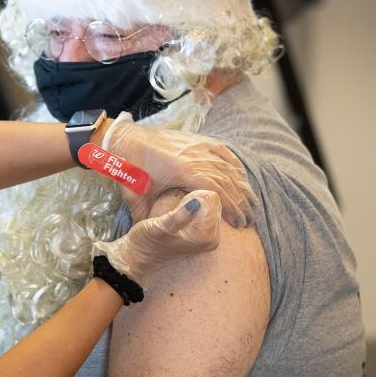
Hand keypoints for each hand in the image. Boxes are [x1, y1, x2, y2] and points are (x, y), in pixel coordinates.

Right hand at [92, 190, 220, 280]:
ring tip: (175, 210)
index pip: (212, 199)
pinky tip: (178, 214)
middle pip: (212, 202)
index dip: (193, 195)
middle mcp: (212, 238)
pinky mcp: (199, 235)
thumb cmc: (146, 241)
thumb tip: (195, 204)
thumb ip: (178, 217)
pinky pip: (201, 212)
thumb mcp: (159, 227)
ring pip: (206, 206)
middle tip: (175, 207)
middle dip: (194, 198)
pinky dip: (191, 208)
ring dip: (191, 202)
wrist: (136, 256)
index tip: (178, 204)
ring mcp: (206, 238)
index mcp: (208, 236)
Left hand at [102, 112, 254, 226]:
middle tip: (248, 218)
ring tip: (249, 202)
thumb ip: (144, 218)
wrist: (126, 139)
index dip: (231, 208)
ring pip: (228, 167)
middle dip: (241, 201)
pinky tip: (240, 176)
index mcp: (184, 172)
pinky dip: (234, 164)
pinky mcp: (196, 139)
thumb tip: (150, 237)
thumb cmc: (131, 169)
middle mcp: (195, 157)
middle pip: (227, 181)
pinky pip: (222, 151)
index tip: (238, 223)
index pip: (216, 191)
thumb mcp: (136, 197)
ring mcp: (197, 146)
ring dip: (241, 185)